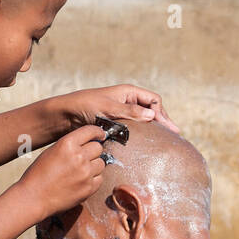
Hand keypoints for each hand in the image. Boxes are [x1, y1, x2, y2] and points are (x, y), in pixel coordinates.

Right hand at [19, 123, 107, 216]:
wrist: (33, 198)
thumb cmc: (37, 175)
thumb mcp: (51, 152)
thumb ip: (70, 146)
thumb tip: (87, 143)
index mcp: (67, 144)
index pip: (91, 131)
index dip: (97, 132)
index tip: (100, 135)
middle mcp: (78, 156)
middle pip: (98, 148)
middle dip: (93, 152)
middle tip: (83, 159)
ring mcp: (85, 173)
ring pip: (101, 163)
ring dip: (93, 166)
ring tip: (79, 173)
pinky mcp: (89, 188)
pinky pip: (99, 179)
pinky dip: (93, 179)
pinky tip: (80, 182)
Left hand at [63, 84, 178, 133]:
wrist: (64, 116)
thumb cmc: (84, 106)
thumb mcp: (107, 108)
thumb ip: (129, 112)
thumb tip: (151, 115)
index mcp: (128, 92)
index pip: (153, 100)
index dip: (162, 113)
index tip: (167, 128)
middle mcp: (127, 102)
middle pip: (151, 111)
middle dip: (162, 122)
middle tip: (174, 136)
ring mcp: (122, 114)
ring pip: (143, 122)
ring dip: (152, 130)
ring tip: (163, 142)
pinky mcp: (115, 126)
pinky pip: (132, 130)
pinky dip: (140, 136)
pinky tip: (145, 146)